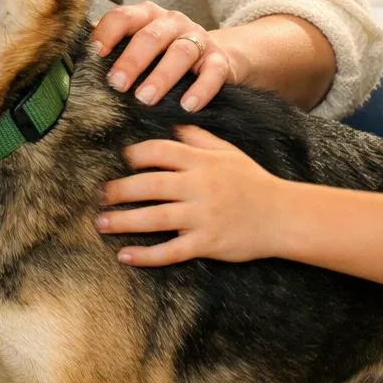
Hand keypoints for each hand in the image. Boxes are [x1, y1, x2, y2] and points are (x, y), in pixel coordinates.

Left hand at [92, 2, 235, 111]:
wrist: (214, 56)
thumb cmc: (163, 54)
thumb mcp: (137, 44)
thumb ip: (112, 45)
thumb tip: (73, 52)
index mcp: (146, 16)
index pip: (123, 16)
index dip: (108, 32)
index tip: (95, 54)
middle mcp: (172, 22)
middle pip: (151, 35)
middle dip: (132, 60)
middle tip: (118, 84)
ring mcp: (197, 39)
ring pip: (181, 52)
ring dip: (162, 76)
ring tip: (146, 98)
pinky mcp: (219, 59)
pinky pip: (213, 72)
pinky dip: (201, 89)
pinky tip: (188, 106)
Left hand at [96, 125, 285, 265]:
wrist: (283, 216)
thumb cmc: (255, 182)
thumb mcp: (229, 153)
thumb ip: (200, 139)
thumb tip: (175, 127)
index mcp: (202, 162)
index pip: (160, 152)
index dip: (137, 154)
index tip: (123, 161)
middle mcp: (199, 186)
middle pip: (150, 185)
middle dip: (120, 190)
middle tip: (100, 196)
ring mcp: (203, 216)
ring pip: (155, 217)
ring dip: (124, 221)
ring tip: (102, 223)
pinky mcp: (207, 243)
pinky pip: (171, 250)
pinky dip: (146, 255)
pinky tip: (125, 255)